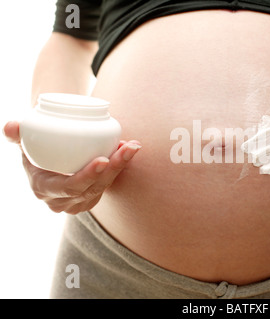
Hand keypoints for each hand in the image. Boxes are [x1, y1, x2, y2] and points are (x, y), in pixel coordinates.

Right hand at [3, 120, 140, 213]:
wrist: (47, 158)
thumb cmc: (36, 147)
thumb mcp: (24, 142)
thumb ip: (17, 134)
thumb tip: (13, 125)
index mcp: (45, 189)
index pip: (69, 187)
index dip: (86, 176)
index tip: (102, 159)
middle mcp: (63, 201)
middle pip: (93, 187)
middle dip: (113, 168)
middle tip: (126, 148)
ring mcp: (80, 202)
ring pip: (105, 186)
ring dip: (121, 165)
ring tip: (132, 145)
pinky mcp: (92, 197)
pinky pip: (110, 183)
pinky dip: (120, 167)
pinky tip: (129, 150)